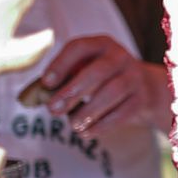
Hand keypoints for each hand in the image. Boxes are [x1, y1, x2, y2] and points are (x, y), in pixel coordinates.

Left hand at [37, 35, 171, 138]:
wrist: (145, 89)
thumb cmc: (101, 80)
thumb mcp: (84, 71)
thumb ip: (61, 80)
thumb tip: (32, 97)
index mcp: (101, 44)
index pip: (80, 47)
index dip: (61, 64)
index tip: (46, 83)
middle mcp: (120, 56)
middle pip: (98, 71)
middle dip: (73, 92)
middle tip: (52, 110)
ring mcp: (135, 76)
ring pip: (112, 92)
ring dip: (88, 111)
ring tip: (72, 125)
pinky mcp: (142, 98)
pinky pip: (123, 112)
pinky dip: (102, 125)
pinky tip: (86, 132)